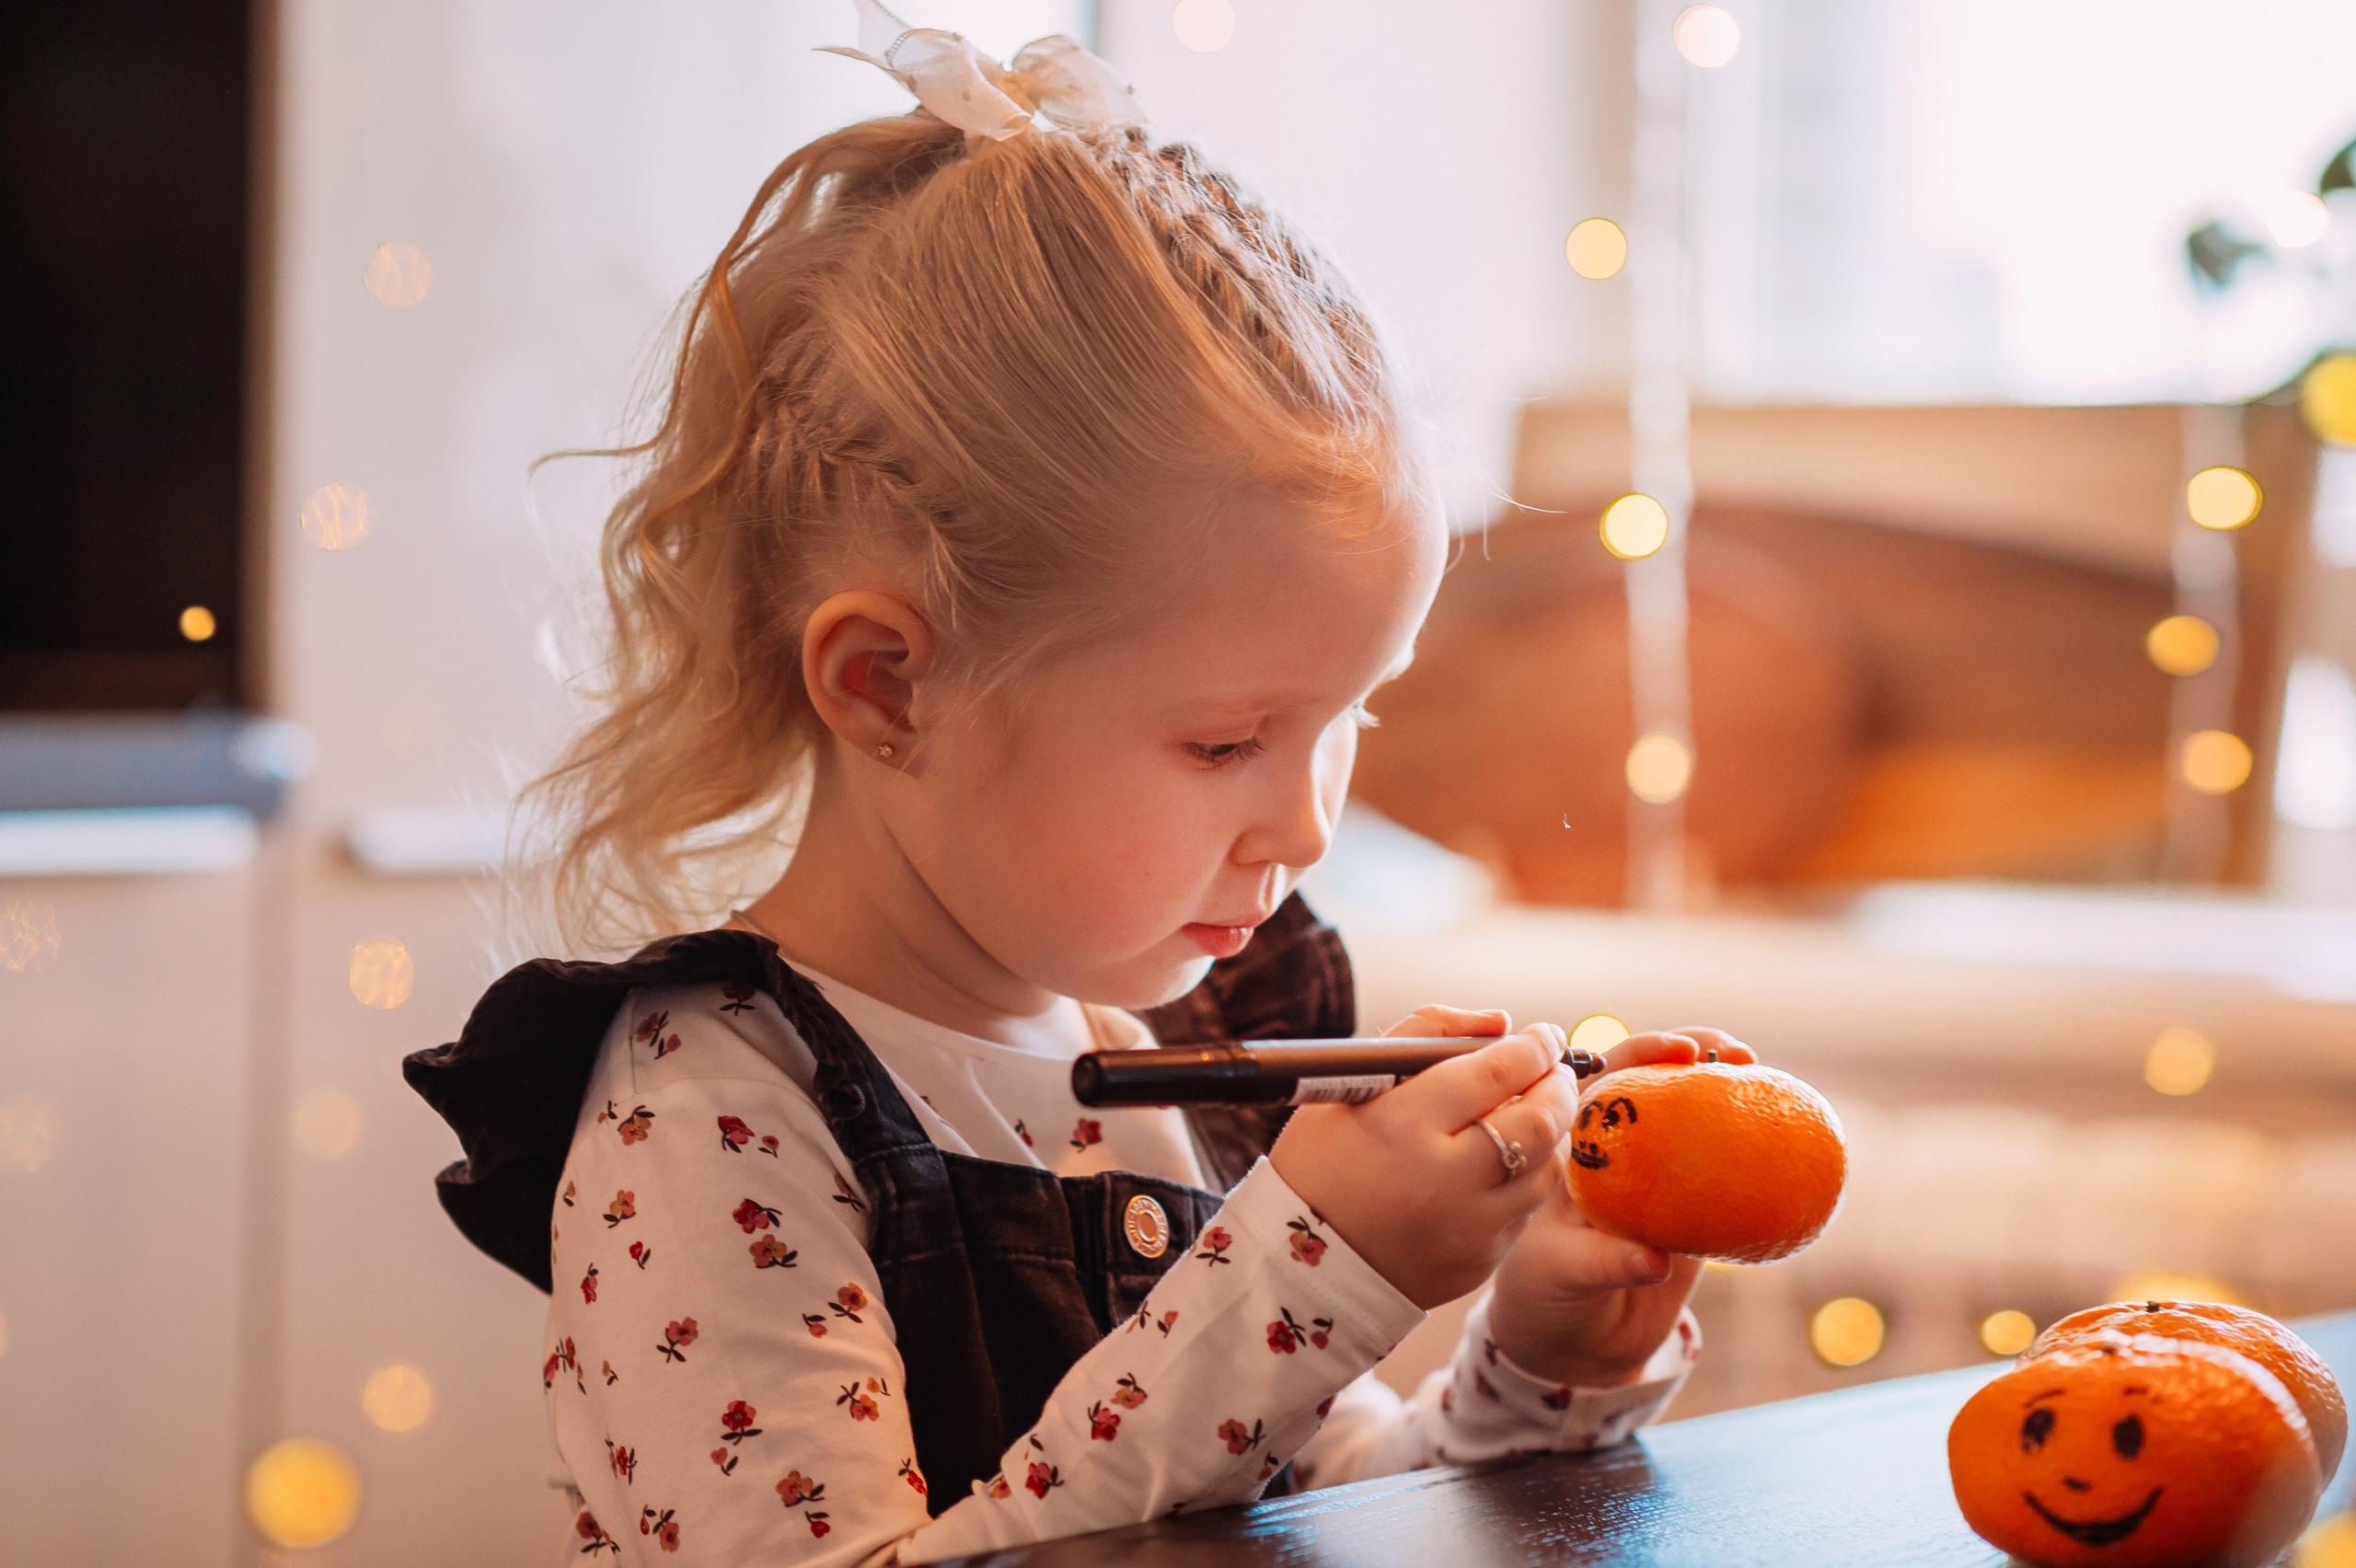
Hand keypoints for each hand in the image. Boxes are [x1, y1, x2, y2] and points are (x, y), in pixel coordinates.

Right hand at [1269, 1005, 1577, 1309]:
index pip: (1497, 1071)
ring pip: (1543, 1169)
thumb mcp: (1350, 1084)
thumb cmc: (1321, 1163)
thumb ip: (1425, 1034)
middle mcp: (1441, 1178)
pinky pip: (1524, 1211)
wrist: (1297, 1268)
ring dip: (1548, 1133)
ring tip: (1531, 1114)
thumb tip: (1500, 1021)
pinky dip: (1525, 1180)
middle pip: (1537, 1121)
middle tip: (1554, 1069)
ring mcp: (1465, 1228)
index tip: (1543, 1035)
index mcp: (1401, 1124)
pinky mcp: (1478, 1263)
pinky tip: (1505, 1164)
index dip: (1534, 1047)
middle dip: (1557, 1085)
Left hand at [1484, 1026, 1756, 1385]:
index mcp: (1575, 1146)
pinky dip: (1755, 1154)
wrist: (1578, 1342)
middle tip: (1736, 1054)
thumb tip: (1655, 1259)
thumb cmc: (1548, 1295)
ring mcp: (1660, 1176)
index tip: (1678, 1049)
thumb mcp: (1564, 1275)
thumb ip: (1605, 1263)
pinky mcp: (1695, 1211)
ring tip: (1768, 1077)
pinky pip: (1728, 1174)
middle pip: (1658, 1083)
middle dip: (1694, 1054)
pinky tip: (1787, 1141)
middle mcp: (1619, 1150)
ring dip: (1730, 1091)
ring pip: (1696, 1117)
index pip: (1604, 1081)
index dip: (1640, 1054)